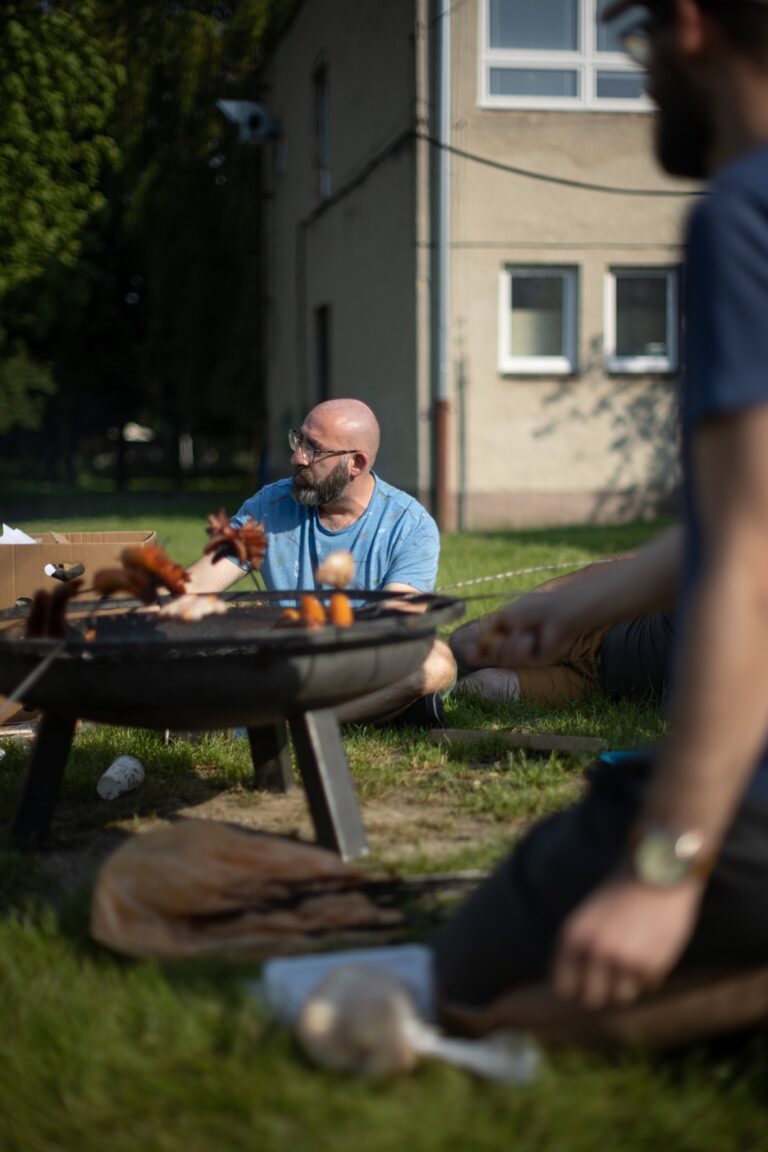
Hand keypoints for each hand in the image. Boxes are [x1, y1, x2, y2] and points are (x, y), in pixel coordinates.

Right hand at [464, 589, 582, 669]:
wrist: (557, 612)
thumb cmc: (532, 608)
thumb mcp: (503, 617)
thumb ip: (487, 632)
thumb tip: (471, 647)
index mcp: (508, 632)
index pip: (488, 648)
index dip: (478, 653)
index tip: (468, 655)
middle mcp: (516, 645)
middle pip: (494, 657)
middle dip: (494, 650)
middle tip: (501, 639)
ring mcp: (526, 654)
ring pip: (505, 660)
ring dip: (509, 647)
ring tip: (523, 634)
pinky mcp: (537, 661)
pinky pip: (519, 661)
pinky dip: (521, 649)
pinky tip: (529, 639)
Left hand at [552, 874, 702, 1009]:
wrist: (657, 871)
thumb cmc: (621, 893)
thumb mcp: (588, 917)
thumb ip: (580, 949)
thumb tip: (574, 990)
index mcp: (572, 937)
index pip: (564, 988)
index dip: (575, 988)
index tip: (585, 984)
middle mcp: (594, 952)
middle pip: (592, 999)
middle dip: (603, 990)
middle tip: (613, 975)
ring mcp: (623, 961)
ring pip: (622, 996)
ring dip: (629, 982)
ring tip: (636, 953)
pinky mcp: (651, 965)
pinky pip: (648, 985)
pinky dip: (651, 971)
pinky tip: (654, 944)